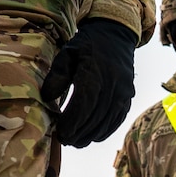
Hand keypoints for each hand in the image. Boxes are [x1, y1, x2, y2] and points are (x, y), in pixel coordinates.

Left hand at [40, 18, 136, 147]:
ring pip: (106, 122)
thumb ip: (57, 75)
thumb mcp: (67, 52)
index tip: (59, 132)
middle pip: (94, 117)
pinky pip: (118, 119)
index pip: (83, 105)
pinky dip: (105, 131)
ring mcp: (123, 92)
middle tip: (64, 140)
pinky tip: (92, 136)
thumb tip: (47, 97)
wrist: (115, 35)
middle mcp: (112, 84)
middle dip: (78, 133)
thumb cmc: (87, 45)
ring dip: (90, 135)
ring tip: (75, 141)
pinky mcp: (128, 96)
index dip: (71, 122)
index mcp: (94, 73)